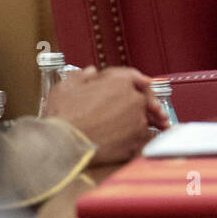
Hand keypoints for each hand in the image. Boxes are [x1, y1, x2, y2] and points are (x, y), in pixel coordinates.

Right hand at [45, 66, 164, 164]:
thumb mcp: (66, 87)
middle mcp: (133, 99)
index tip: (145, 86)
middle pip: (144, 99)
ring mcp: (137, 122)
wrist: (62, 145)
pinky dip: (148, 139)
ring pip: (148, 120)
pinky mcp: (136, 143)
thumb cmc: (62, 116)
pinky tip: (147, 141)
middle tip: (153, 110)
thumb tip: (89, 72)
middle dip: (147, 103)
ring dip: (150, 122)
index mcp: (119, 81)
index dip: (138, 82)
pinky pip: (148, 139)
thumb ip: (81, 77)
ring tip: (154, 126)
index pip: (135, 78)